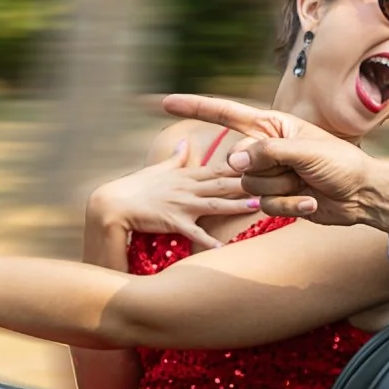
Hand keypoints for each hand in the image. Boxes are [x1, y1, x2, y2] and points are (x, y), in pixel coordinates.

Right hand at [88, 138, 257, 250]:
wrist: (113, 202)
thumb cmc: (137, 187)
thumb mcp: (159, 169)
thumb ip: (177, 158)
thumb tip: (186, 140)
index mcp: (188, 175)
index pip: (220, 167)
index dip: (244, 163)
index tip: (266, 158)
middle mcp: (188, 187)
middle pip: (224, 182)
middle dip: (250, 181)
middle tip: (275, 178)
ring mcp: (181, 204)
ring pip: (215, 203)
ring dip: (237, 204)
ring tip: (260, 205)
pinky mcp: (172, 221)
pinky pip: (193, 232)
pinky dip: (208, 240)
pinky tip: (224, 248)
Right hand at [160, 94, 388, 232]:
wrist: (363, 195)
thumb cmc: (341, 163)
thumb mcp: (305, 151)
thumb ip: (267, 153)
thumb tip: (233, 163)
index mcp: (272, 126)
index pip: (225, 114)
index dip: (195, 108)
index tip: (164, 103)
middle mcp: (266, 148)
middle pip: (239, 162)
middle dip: (269, 170)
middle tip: (301, 171)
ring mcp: (270, 175)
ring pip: (249, 187)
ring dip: (282, 190)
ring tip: (310, 185)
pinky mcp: (276, 198)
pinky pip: (265, 205)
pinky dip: (291, 205)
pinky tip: (312, 201)